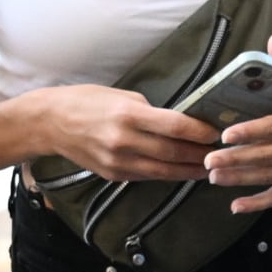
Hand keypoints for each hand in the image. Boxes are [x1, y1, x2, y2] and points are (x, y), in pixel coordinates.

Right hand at [24, 83, 219, 183]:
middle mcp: (124, 141)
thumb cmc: (86, 101)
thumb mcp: (121, 96)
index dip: (200, 132)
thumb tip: (179, 122)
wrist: (49, 123)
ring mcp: (118, 161)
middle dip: (201, 154)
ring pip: (164, 171)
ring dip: (190, 171)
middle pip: (173, 152)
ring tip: (210, 169)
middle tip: (222, 154)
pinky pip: (148, 176)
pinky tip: (183, 172)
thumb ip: (150, 111)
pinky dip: (168, 175)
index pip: (175, 126)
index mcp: (128, 115)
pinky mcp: (114, 175)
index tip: (217, 133)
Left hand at [199, 33, 271, 211]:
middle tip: (208, 159)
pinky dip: (259, 203)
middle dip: (236, 159)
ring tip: (213, 176)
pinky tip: (236, 206)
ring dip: (240, 178)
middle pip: (267, 156)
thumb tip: (271, 39)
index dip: (251, 132)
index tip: (226, 134)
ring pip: (269, 177)